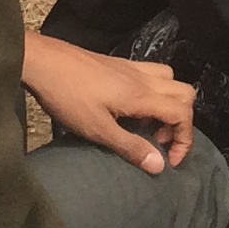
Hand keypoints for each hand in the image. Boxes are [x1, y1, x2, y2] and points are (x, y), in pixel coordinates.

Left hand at [21, 31, 195, 173]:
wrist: (43, 61)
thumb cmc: (68, 97)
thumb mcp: (97, 129)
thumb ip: (130, 147)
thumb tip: (160, 166)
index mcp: (142, 95)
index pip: (183, 113)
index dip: (185, 140)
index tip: (169, 160)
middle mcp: (144, 78)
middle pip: (185, 93)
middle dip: (180, 121)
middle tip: (157, 140)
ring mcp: (132, 67)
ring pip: (170, 80)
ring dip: (168, 103)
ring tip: (145, 124)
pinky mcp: (119, 64)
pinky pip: (152, 73)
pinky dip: (154, 92)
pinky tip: (130, 107)